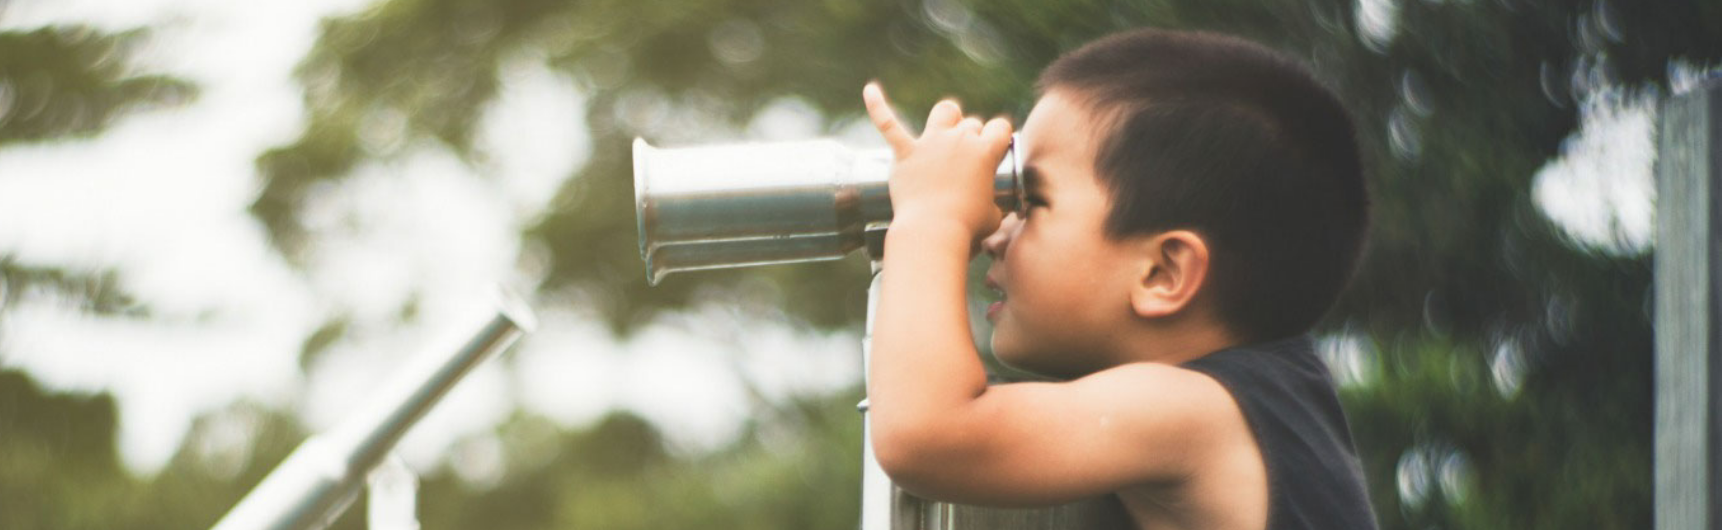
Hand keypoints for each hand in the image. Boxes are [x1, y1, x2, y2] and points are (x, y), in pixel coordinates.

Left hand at [863, 82, 1013, 247]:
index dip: (999, 137)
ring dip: (947, 118)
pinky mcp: (905, 154)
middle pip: (972, 123)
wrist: (932, 232)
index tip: (996, 150)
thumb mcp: (994, 214)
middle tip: (967, 162)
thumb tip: (993, 206)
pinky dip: (878, 106)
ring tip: (945, 129)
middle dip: (972, 136)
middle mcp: (959, 140)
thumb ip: (994, 202)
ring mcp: (930, 144)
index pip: (1000, 127)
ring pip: (944, 110)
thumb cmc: (966, 227)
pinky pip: (888, 123)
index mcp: (985, 152)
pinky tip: (870, 90)